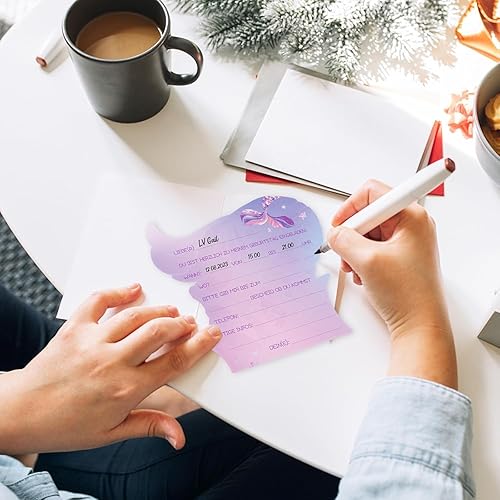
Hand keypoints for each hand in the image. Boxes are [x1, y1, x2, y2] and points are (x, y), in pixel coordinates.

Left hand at [0, 284, 220, 454]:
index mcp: (125, 390)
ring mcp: (92, 341)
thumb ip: (150, 426)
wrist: (20, 413)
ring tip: (172, 311)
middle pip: (158, 333)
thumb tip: (179, 436)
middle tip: (192, 323)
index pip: (173, 363)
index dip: (198, 346)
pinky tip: (134, 289)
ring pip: (135, 316)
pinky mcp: (74, 328)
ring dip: (159, 310)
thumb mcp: (111, 433)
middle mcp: (111, 362)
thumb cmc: (65, 425)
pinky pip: (99, 301)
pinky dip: (118, 291)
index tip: (212, 334)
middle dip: (182, 324)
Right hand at [328, 180, 456, 387]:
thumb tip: (334, 232)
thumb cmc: (408, 294)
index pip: (373, 192)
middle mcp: (411, 225)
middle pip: (368, 214)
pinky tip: (364, 274)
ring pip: (367, 233)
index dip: (351, 207)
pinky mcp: (400, 256)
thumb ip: (344, 239)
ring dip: (354, 250)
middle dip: (352, 235)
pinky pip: (372, 248)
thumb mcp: (367, 260)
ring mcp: (406, 241)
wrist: (418, 326)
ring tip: (356, 268)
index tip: (340, 225)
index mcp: (411, 216)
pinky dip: (362, 259)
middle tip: (348, 252)